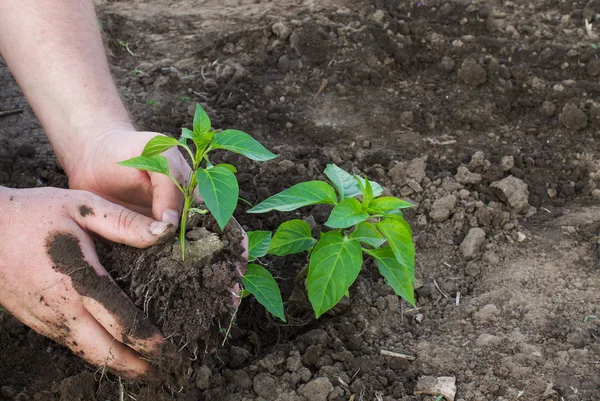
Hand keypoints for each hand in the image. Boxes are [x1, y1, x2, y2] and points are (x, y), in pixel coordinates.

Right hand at [0, 186, 174, 378]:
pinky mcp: (35, 321)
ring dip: (117, 365)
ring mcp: (45, 319)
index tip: (169, 350)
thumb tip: (165, 231)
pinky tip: (111, 352)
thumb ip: (124, 222)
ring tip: (144, 369)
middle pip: (105, 352)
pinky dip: (96, 355)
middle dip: (137, 366)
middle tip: (165, 372)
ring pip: (87, 354)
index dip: (148, 341)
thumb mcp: (82, 206)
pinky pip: (71, 344)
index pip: (121, 322)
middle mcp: (61, 309)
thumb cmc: (33, 214)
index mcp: (78, 281)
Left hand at [68, 127, 249, 301]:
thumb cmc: (131, 149)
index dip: (236, 248)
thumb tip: (171, 227)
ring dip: (196, 288)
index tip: (238, 271)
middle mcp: (183, 221)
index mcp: (196, 199)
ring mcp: (160, 236)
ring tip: (204, 312)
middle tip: (225, 303)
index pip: (225, 225)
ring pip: (183, 267)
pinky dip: (163, 286)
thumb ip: (168, 186)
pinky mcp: (136, 245)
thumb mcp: (157, 155)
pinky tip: (167, 305)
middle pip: (210, 254)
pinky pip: (152, 268)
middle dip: (222, 278)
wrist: (91, 153)